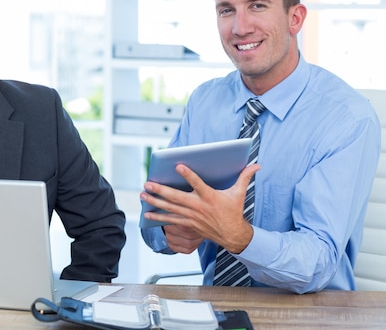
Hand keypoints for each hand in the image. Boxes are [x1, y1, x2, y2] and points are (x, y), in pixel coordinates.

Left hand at [140, 162, 259, 253]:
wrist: (232, 235)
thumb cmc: (233, 212)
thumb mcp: (239, 193)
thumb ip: (245, 177)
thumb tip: (257, 165)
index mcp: (210, 197)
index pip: (197, 183)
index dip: (188, 175)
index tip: (178, 166)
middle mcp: (198, 206)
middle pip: (176, 197)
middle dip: (161, 190)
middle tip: (148, 183)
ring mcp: (191, 216)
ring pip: (170, 208)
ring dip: (155, 202)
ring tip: (143, 195)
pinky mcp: (188, 224)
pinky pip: (170, 220)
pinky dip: (158, 217)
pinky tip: (147, 212)